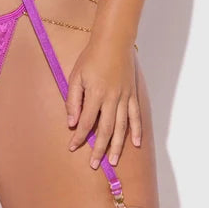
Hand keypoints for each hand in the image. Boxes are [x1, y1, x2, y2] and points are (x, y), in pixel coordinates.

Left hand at [66, 38, 140, 167]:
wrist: (113, 42)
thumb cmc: (91, 57)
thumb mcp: (76, 76)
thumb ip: (73, 100)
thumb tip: (72, 123)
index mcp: (95, 94)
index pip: (86, 122)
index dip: (79, 137)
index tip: (73, 147)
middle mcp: (112, 99)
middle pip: (106, 130)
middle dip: (99, 149)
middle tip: (95, 165)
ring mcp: (124, 97)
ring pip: (122, 127)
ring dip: (118, 146)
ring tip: (114, 161)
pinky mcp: (132, 94)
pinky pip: (136, 116)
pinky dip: (136, 131)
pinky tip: (135, 144)